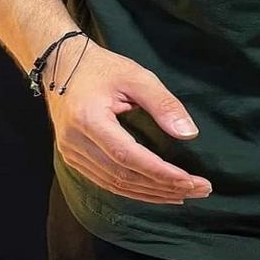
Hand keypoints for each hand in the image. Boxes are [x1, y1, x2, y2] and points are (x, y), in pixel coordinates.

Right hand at [44, 36, 213, 204]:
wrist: (61, 65)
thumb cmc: (101, 68)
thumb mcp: (136, 76)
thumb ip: (162, 103)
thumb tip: (189, 134)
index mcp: (89, 119)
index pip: (128, 156)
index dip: (160, 173)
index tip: (190, 181)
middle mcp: (75, 143)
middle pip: (122, 177)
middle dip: (163, 187)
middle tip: (199, 190)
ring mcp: (71, 154)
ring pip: (114, 185)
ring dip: (151, 193)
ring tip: (184, 194)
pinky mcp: (74, 158)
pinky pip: (105, 182)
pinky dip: (134, 190)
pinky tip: (156, 191)